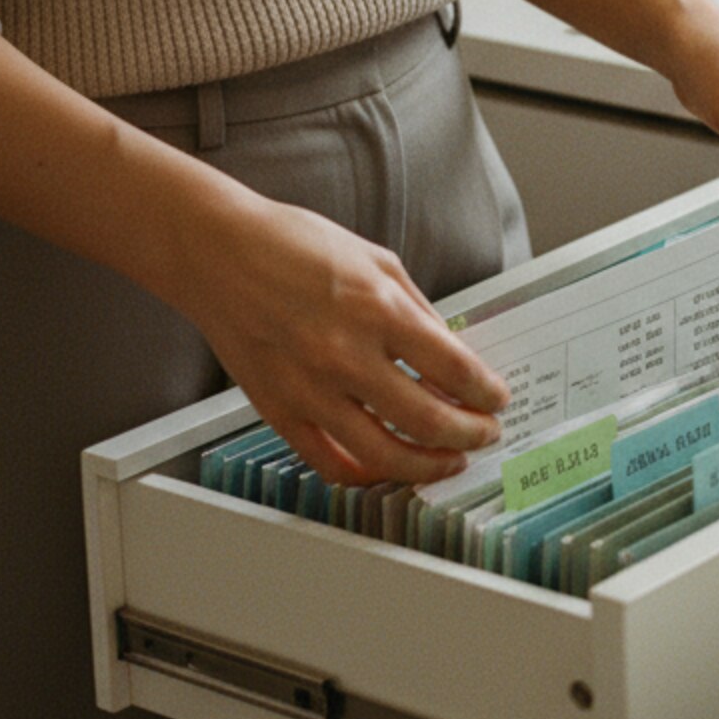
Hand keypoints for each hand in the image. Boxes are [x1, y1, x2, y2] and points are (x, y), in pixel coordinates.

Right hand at [170, 186, 511, 486]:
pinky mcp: (279, 412)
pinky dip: (368, 473)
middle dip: (469, 434)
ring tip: (450, 460)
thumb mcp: (377, 261)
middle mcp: (346, 355)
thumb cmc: (296, 245)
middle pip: (427, 419)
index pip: (453, 368)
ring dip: (428, 464)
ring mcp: (310, 390)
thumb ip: (417, 311)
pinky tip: (390, 465)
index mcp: (378, 309)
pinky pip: (331, 462)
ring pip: (383, 454)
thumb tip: (452, 354)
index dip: (486, 392)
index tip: (498, 399)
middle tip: (485, 434)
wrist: (220, 254)